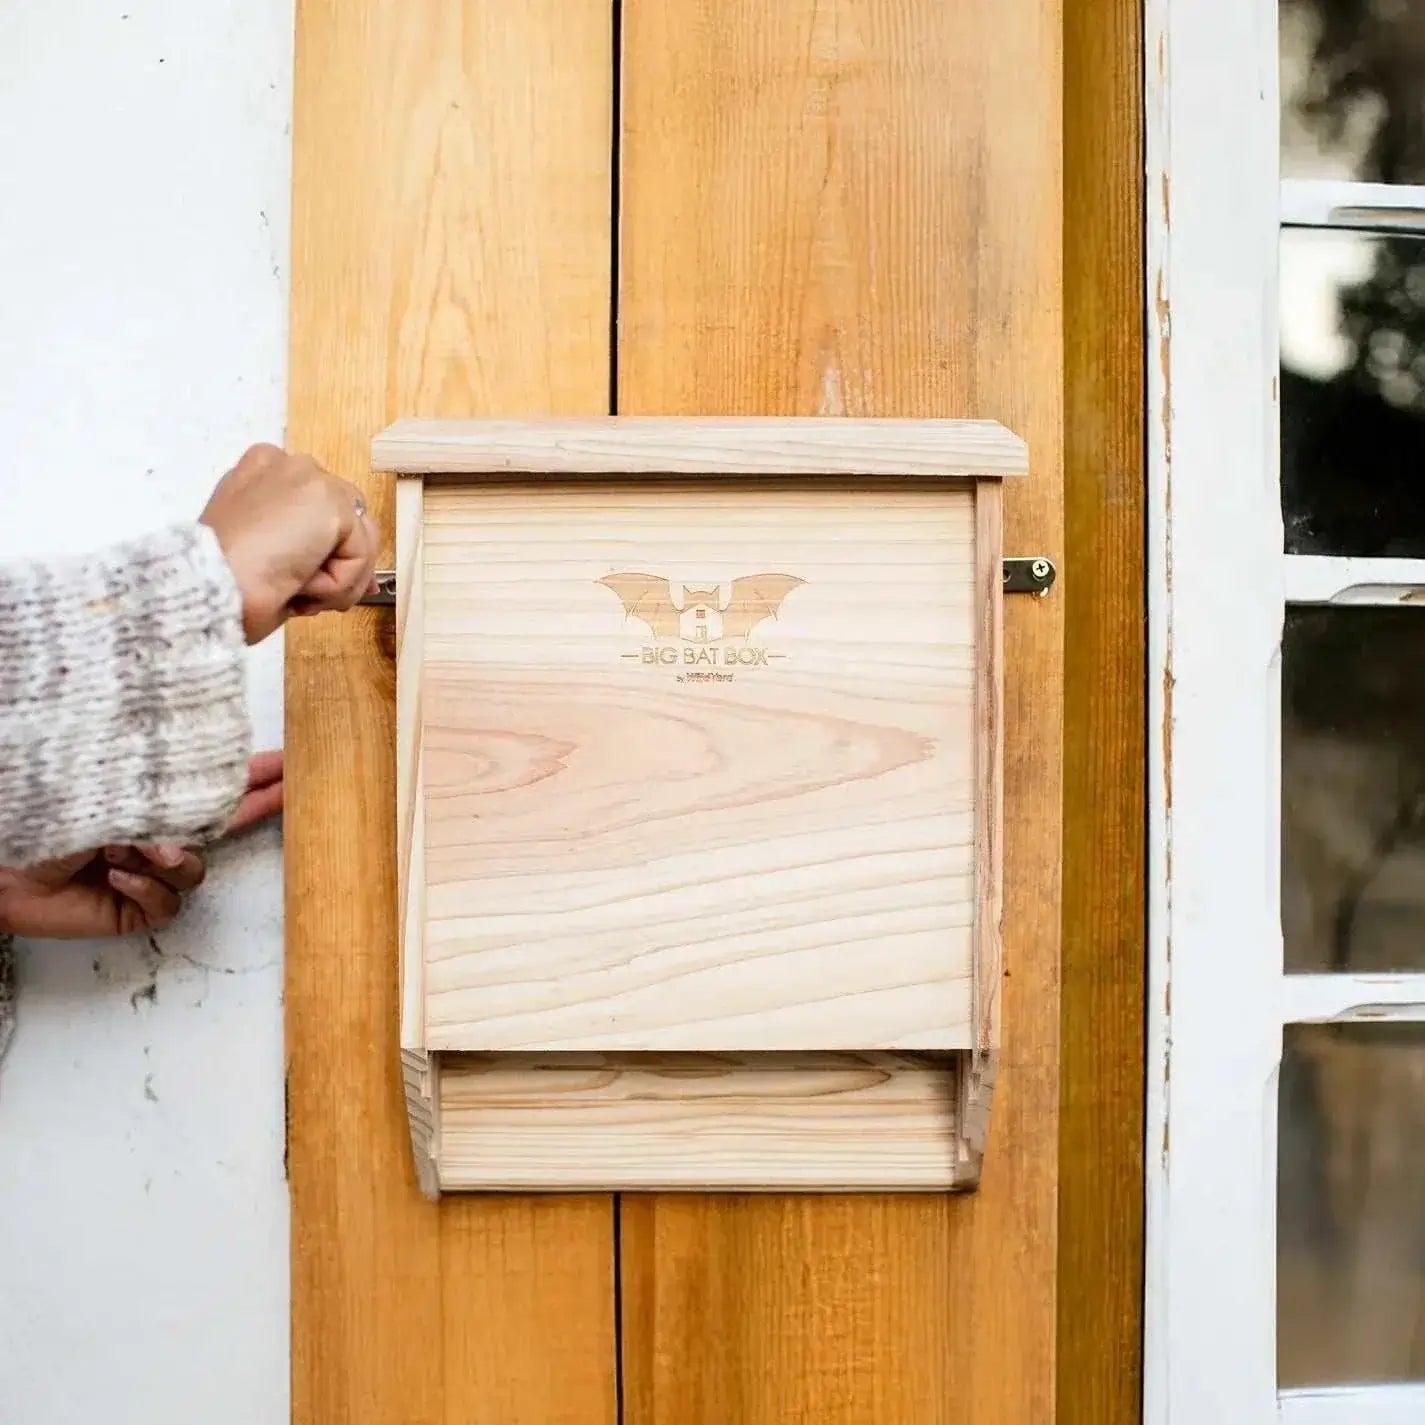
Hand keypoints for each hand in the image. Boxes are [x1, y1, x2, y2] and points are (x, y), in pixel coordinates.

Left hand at [0, 752, 284, 939]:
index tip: (288, 763)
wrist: (0, 865)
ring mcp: (149, 874)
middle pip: (222, 822)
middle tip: (287, 788)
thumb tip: (190, 840)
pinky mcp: (136, 910)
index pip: (212, 786)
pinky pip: (168, 903)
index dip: (251, 775)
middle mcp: (156, 835)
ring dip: (165, 859)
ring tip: (122, 849)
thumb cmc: (42, 817)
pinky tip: (115, 878)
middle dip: (255, 804)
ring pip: (195, 870)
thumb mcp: (108, 795)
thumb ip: (157, 808)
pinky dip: (144, 889)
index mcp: (151, 801)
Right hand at [200, 444, 379, 643]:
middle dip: (337, 567)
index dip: (322, 552)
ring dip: (335, 581)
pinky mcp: (331, 504)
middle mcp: (289, 466)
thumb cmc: (224, 581)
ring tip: (293, 587)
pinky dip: (336, 586)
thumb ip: (314, 553)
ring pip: (359, 543)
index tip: (299, 579)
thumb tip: (369, 582)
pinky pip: (358, 559)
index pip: (320, 510)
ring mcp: (311, 480)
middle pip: (349, 524)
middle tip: (300, 591)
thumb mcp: (268, 555)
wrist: (210, 587)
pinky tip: (298, 582)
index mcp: (263, 470)